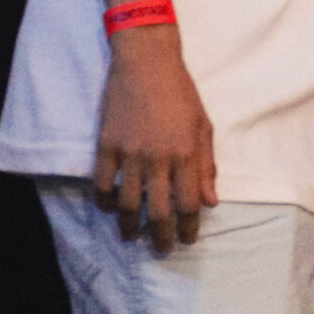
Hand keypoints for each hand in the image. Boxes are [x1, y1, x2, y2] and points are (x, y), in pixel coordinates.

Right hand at [93, 26, 216, 251]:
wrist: (146, 64)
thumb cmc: (180, 93)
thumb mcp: (203, 125)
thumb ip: (207, 165)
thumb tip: (211, 201)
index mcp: (187, 154)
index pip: (189, 204)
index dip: (188, 227)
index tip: (187, 240)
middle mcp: (158, 159)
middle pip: (159, 211)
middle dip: (161, 236)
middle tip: (161, 249)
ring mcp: (130, 154)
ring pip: (127, 204)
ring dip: (129, 226)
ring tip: (132, 237)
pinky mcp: (106, 147)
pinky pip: (102, 185)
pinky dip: (105, 202)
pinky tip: (111, 209)